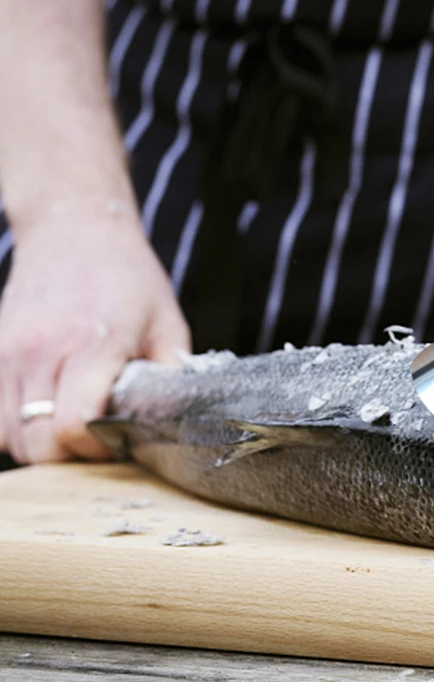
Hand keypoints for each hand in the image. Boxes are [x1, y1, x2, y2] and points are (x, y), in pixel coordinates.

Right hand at [0, 204, 189, 462]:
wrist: (73, 226)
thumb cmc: (128, 276)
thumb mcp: (167, 322)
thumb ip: (170, 376)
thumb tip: (170, 425)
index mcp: (94, 344)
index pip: (75, 424)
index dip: (98, 445)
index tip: (119, 437)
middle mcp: (43, 351)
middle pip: (39, 443)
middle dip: (72, 454)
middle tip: (100, 436)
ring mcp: (10, 353)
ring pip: (11, 436)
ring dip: (43, 444)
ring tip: (75, 423)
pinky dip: (17, 428)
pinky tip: (47, 412)